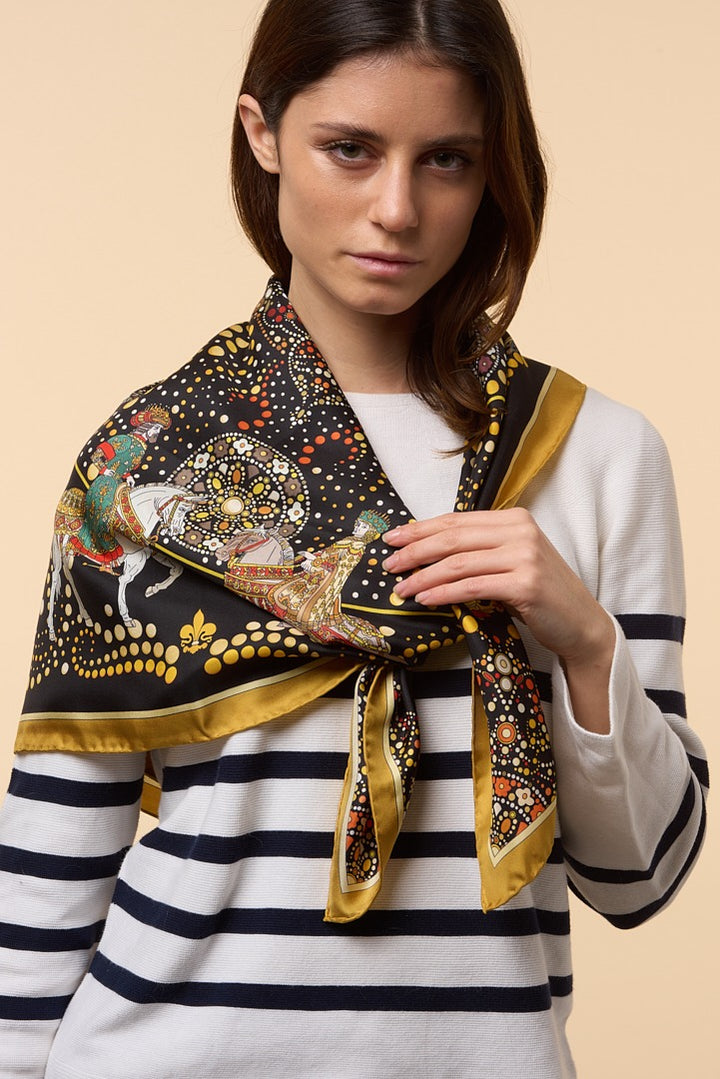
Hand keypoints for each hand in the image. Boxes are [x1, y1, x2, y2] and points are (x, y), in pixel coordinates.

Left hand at [383, 508, 613, 672]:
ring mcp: (525, 556)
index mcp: (514, 519)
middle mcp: (520, 531)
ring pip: (458, 563)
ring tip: (401, 589)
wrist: (580, 623)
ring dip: (423, 577)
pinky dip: (444, 593)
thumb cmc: (539, 595)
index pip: (457, 521)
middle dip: (415, 551)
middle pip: (453, 538)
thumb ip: (478, 551)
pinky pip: (472, 586)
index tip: (393, 539)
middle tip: (389, 565)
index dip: (420, 529)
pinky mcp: (525, 583)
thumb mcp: (509, 562)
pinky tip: (426, 600)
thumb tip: (425, 553)